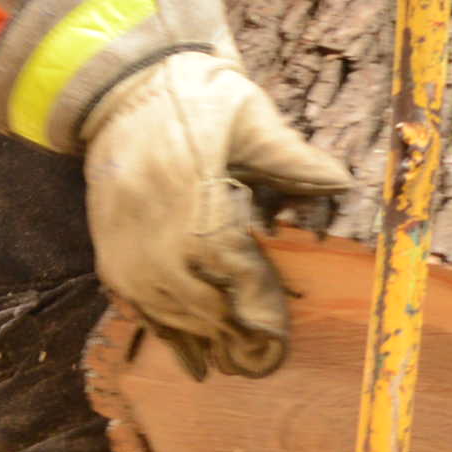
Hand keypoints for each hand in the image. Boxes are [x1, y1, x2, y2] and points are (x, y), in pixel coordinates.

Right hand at [78, 50, 358, 377]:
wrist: (117, 84)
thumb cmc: (191, 94)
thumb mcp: (246, 114)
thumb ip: (290, 155)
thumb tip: (342, 181)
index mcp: (193, 195)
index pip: (230, 269)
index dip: (256, 309)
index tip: (279, 340)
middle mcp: (153, 228)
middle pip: (197, 301)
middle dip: (230, 336)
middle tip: (262, 365)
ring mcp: (125, 242)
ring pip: (165, 310)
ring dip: (199, 341)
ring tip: (232, 368)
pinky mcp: (108, 247)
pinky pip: (136, 304)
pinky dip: (165, 334)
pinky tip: (190, 362)